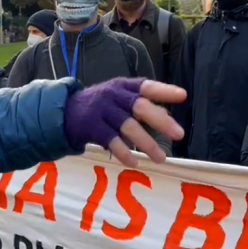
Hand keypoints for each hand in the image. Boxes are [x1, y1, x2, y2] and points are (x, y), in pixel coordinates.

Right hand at [64, 78, 185, 166]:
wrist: (65, 113)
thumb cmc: (102, 107)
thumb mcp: (120, 100)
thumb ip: (142, 106)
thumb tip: (168, 117)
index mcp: (123, 86)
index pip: (146, 86)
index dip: (164, 91)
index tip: (183, 96)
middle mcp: (113, 95)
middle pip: (140, 106)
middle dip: (161, 121)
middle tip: (179, 135)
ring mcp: (101, 110)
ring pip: (128, 126)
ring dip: (146, 143)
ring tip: (160, 158)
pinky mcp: (91, 127)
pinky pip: (111, 141)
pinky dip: (124, 152)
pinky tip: (134, 162)